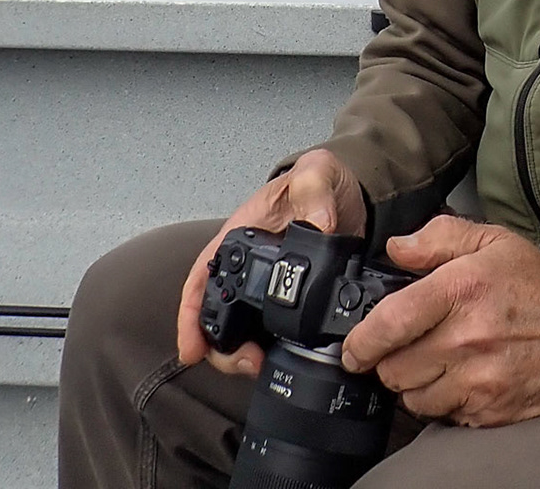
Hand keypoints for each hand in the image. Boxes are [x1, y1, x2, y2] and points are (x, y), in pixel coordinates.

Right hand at [175, 148, 366, 373]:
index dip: (191, 316)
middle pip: (217, 315)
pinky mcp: (293, 298)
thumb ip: (313, 187)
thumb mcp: (315, 173)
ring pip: (242, 330)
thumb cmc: (320, 181)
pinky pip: (273, 330)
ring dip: (243, 354)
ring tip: (261, 366)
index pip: (202, 278)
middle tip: (245, 363)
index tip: (191, 348)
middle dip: (221, 348)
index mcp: (238, 236)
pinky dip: (273, 348)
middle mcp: (247, 266)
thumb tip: (319, 223)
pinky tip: (283, 360)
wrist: (348, 195)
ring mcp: (268, 285)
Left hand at [340, 215, 539, 426]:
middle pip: (394, 369)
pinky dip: (445, 403)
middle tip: (408, 349)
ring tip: (439, 364)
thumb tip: (398, 248)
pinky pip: (445, 417)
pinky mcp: (492, 411)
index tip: (354, 349)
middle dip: (391, 361)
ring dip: (417, 386)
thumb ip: (439, 238)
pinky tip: (463, 381)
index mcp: (462, 290)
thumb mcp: (493, 243)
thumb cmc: (538, 286)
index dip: (362, 341)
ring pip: (415, 398)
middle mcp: (468, 339)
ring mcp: (480, 380)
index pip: (390, 322)